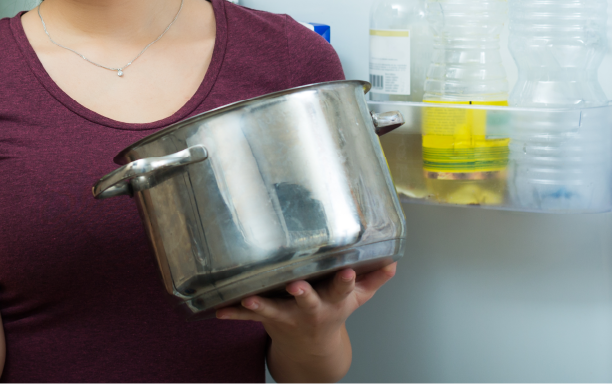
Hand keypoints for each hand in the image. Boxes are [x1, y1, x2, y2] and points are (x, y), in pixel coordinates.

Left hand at [216, 262, 397, 355]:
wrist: (312, 350)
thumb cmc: (332, 314)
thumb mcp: (356, 300)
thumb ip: (372, 279)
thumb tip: (393, 261)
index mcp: (333, 302)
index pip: (342, 289)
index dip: (346, 280)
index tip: (346, 270)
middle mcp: (310, 311)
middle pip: (308, 301)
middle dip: (303, 294)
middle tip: (296, 285)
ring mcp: (287, 317)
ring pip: (273, 311)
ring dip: (260, 306)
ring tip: (249, 300)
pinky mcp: (267, 320)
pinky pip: (247, 318)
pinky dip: (233, 313)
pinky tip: (218, 309)